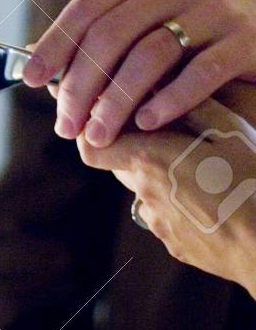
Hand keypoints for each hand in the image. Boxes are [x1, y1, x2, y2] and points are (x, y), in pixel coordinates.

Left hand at [22, 0, 255, 144]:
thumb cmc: (205, 31)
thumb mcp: (158, 15)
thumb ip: (109, 32)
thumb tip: (37, 62)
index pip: (87, 7)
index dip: (55, 45)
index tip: (32, 80)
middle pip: (111, 34)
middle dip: (81, 85)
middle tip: (66, 124)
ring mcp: (216, 8)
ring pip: (149, 55)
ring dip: (116, 101)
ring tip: (99, 133)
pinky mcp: (247, 39)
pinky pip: (199, 72)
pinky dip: (167, 100)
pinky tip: (146, 124)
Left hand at [76, 92, 255, 296]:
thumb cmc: (255, 181)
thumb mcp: (229, 130)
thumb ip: (188, 106)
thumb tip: (159, 84)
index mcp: (150, 159)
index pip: (90, 147)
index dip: (93, 134)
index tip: (110, 122)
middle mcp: (145, 192)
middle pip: (120, 166)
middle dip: (136, 150)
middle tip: (172, 140)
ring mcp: (159, 223)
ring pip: (146, 192)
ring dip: (162, 179)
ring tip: (204, 174)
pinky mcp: (175, 246)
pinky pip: (167, 218)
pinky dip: (180, 206)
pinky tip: (213, 201)